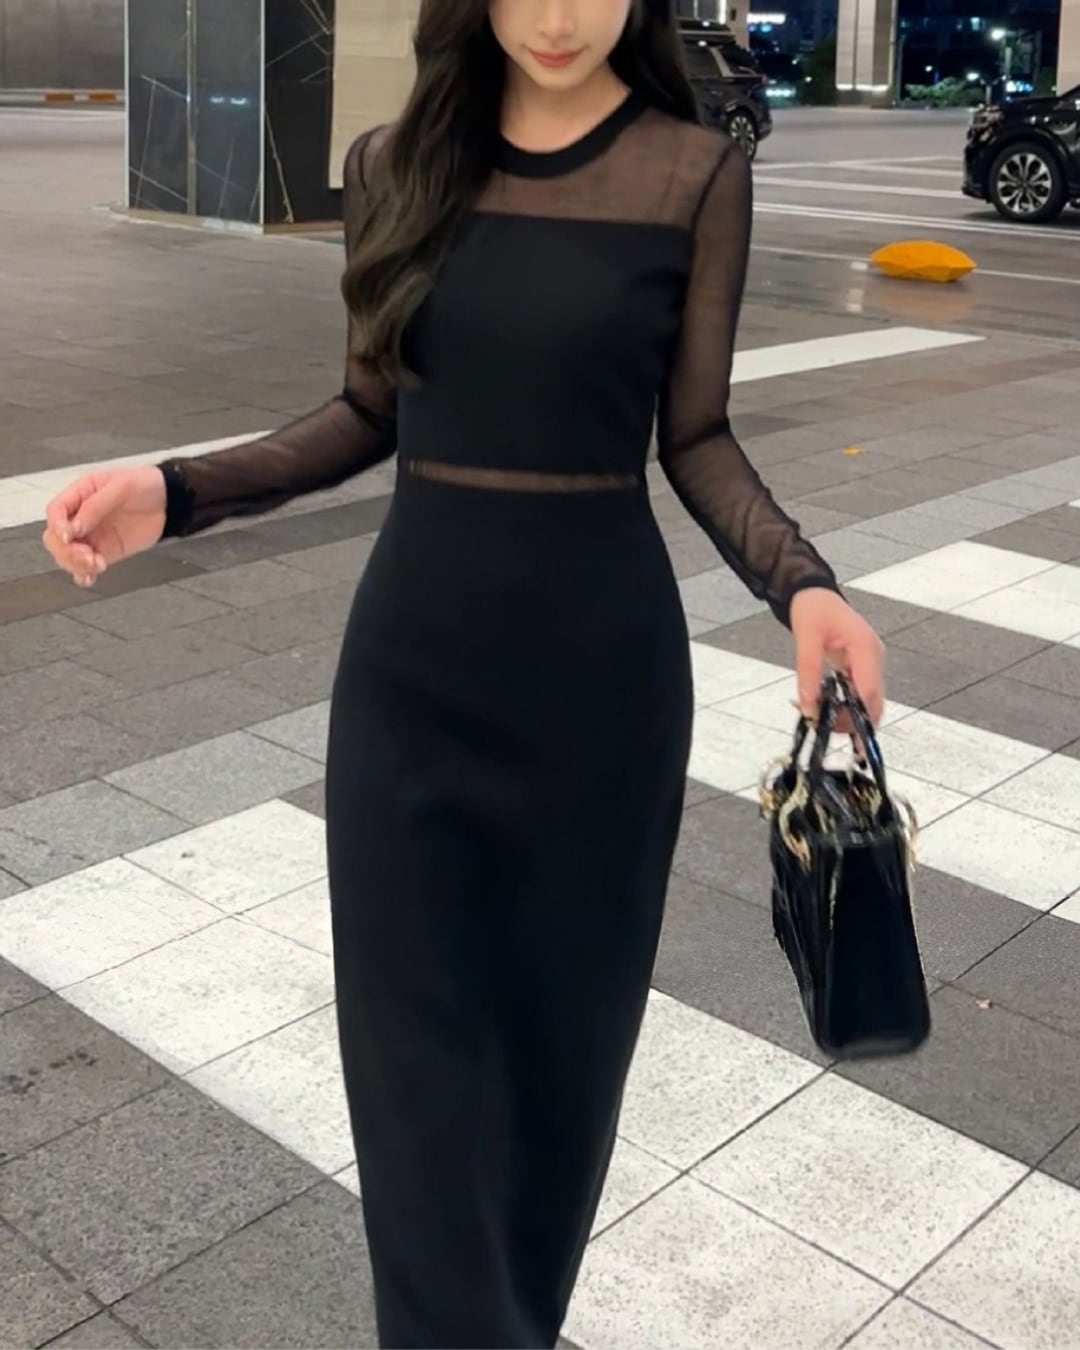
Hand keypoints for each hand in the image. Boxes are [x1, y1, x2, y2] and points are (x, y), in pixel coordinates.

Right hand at [42, 465, 167, 587]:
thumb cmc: (146, 484)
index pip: (55, 511)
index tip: (68, 536)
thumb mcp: (122, 486)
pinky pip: (86, 566)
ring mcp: (92, 536)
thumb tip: (75, 527)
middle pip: (55, 537)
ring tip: (98, 564)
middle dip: (66, 550)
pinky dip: (84, 575)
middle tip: (87, 555)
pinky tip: (89, 578)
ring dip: (76, 564)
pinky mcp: (105, 551)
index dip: (57, 525)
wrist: (170, 501)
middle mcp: (81, 517)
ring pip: (68, 555)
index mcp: (80, 494)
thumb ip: (96, 506)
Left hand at [790, 587, 884, 728]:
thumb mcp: (806, 638)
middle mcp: (873, 658)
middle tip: (823, 727)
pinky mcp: (861, 669)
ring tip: (817, 716)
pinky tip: (822, 707)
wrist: (815, 594)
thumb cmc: (814, 608)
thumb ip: (808, 673)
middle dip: (851, 721)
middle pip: (873, 702)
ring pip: (867, 702)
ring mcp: (870, 664)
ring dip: (846, 716)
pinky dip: (843, 706)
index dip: (857, 715)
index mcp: (866, 647)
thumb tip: (808, 707)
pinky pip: (857, 694)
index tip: (837, 729)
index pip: (869, 690)